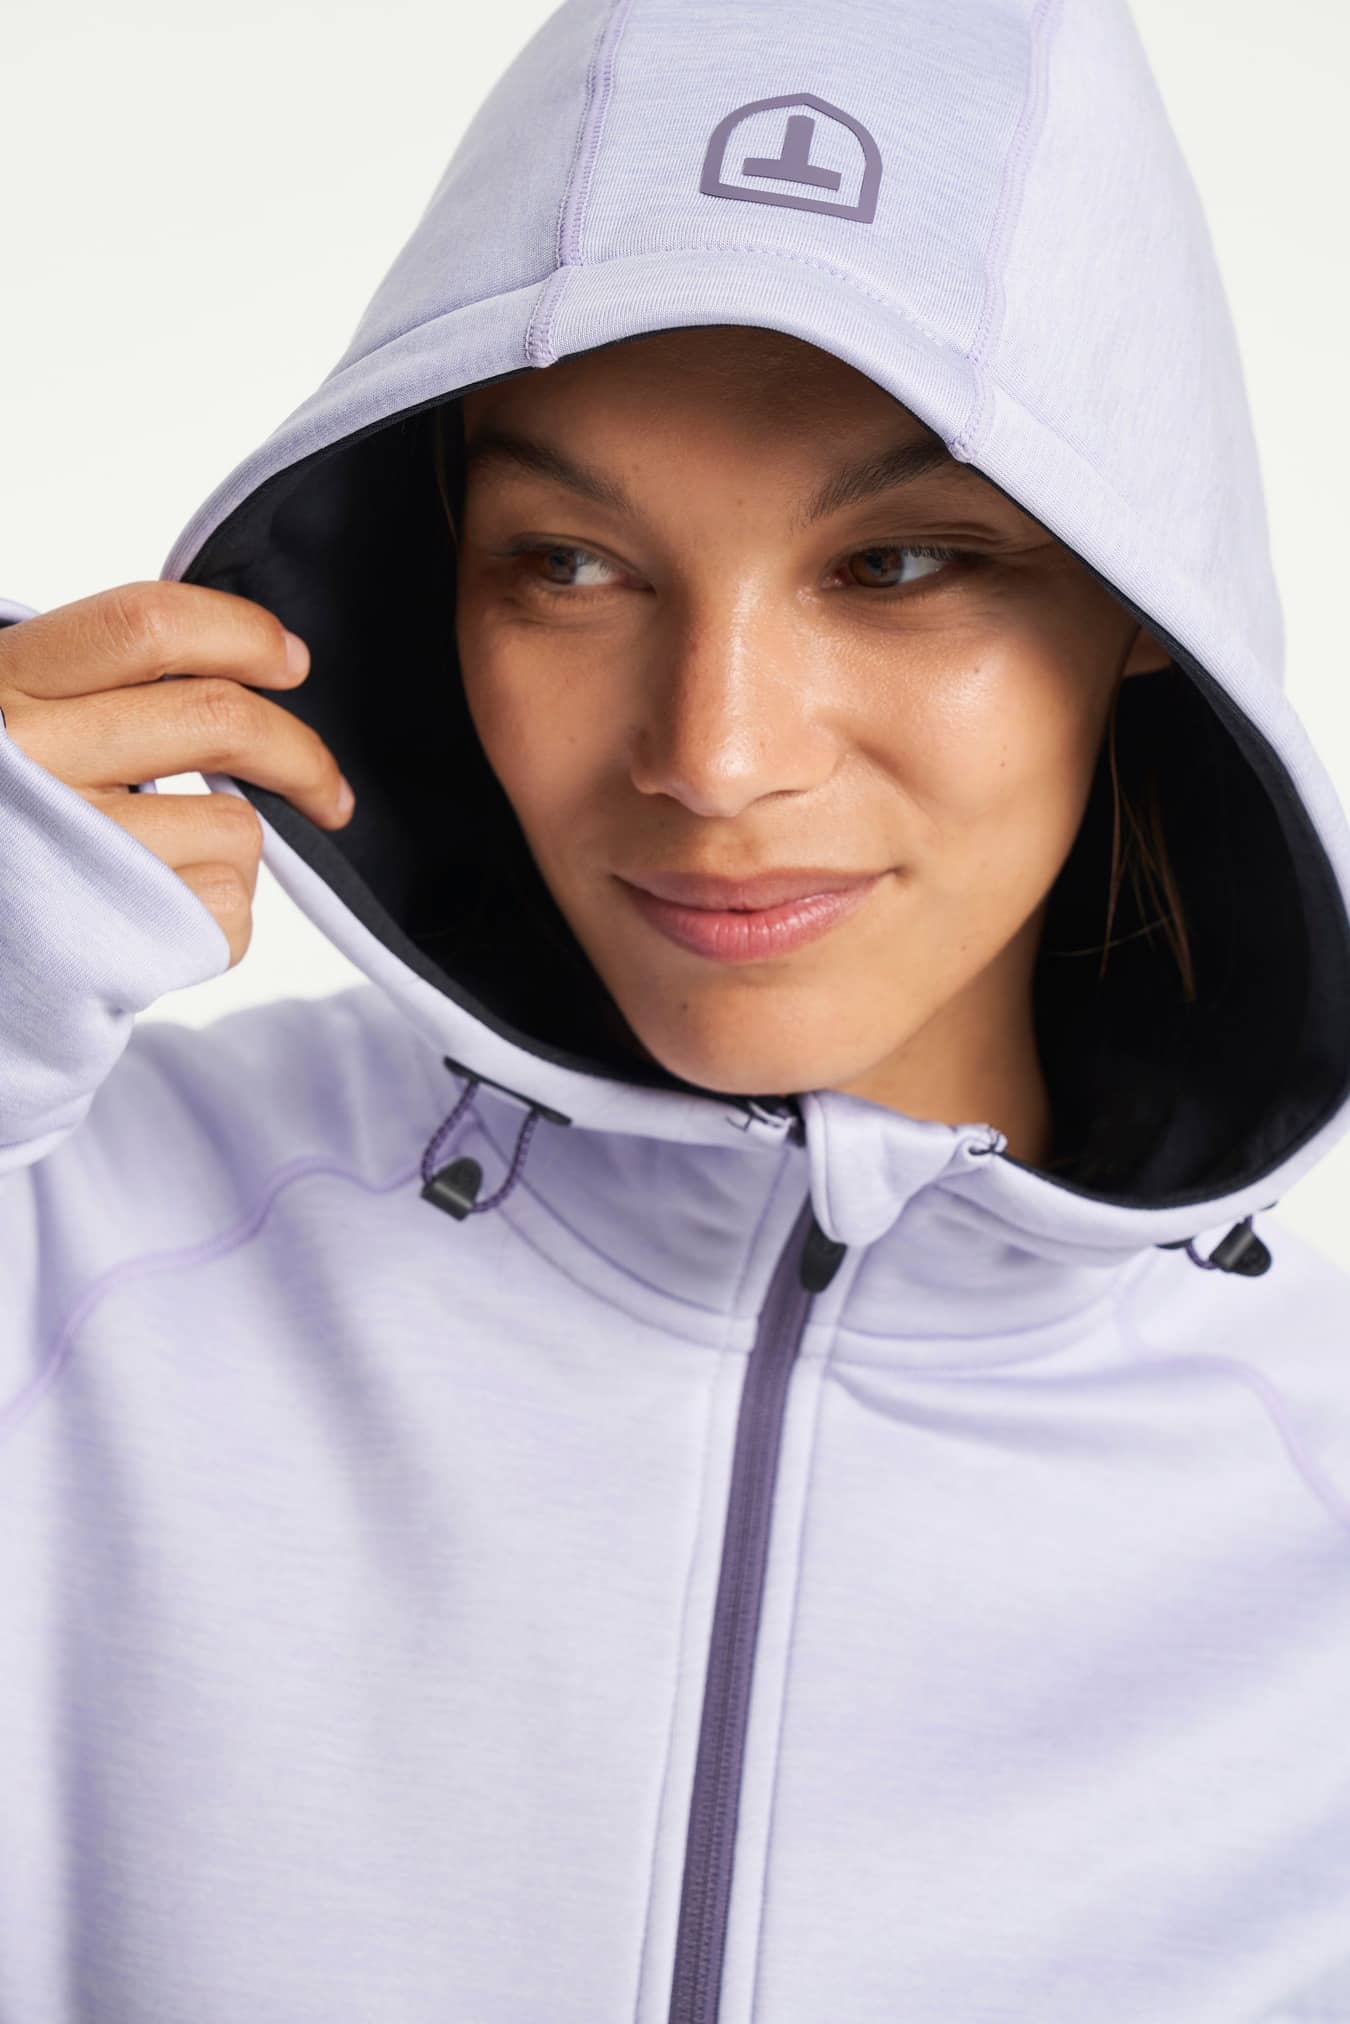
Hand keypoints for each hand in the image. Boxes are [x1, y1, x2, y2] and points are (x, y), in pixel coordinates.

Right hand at [0, 580, 352, 969]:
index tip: (292, 662)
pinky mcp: (99, 930)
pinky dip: (222, 918)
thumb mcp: (8, 718)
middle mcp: (31, 753)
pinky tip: (172, 920)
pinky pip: (224, 907)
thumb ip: (88, 689)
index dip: (244, 635)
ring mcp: (67, 846)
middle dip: (301, 755)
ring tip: (189, 871)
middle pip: (217, 719)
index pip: (148, 626)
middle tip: (326, 788)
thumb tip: (234, 671)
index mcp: (6, 679)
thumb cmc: (1, 815)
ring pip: (235, 825)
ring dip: (239, 852)